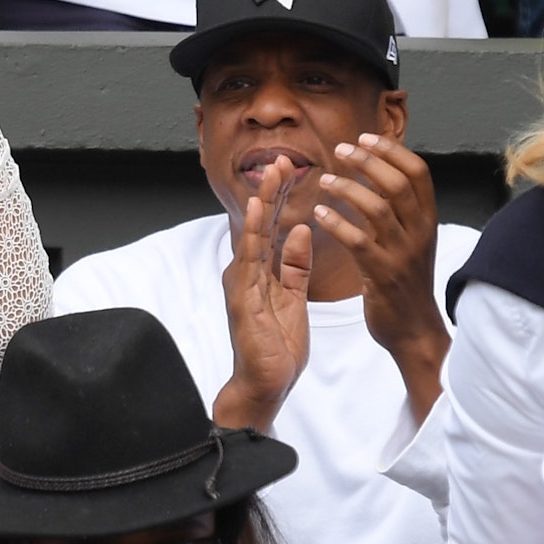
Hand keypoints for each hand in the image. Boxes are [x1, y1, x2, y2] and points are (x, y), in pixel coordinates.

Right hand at [213, 155, 312, 430]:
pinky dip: (255, 234)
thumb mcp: (294, 298)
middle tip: (280, 160)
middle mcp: (245, 272)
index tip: (291, 170)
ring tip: (271, 175)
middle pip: (260, 225)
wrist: (265, 384)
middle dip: (270, 192)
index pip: (272, 227)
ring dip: (263, 203)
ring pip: (253, 235)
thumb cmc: (277, 346)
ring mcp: (241, 284)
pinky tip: (262, 213)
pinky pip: (250, 261)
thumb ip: (295, 265)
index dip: (281, 198)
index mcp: (260, 272)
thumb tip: (303, 230)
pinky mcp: (242, 298)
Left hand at [314, 132, 448, 421]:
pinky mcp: (382, 275)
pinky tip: (319, 213)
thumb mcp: (412, 242)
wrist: (414, 331)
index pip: (418, 172)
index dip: (392, 150)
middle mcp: (420, 232)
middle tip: (339, 150)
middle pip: (398, 183)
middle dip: (368, 161)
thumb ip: (401, 211)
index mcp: (428, 221)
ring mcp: (402, 254)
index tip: (366, 137)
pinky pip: (358, 242)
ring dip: (347, 188)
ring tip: (323, 180)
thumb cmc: (405, 284)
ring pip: (378, 208)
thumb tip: (382, 173)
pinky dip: (337, 223)